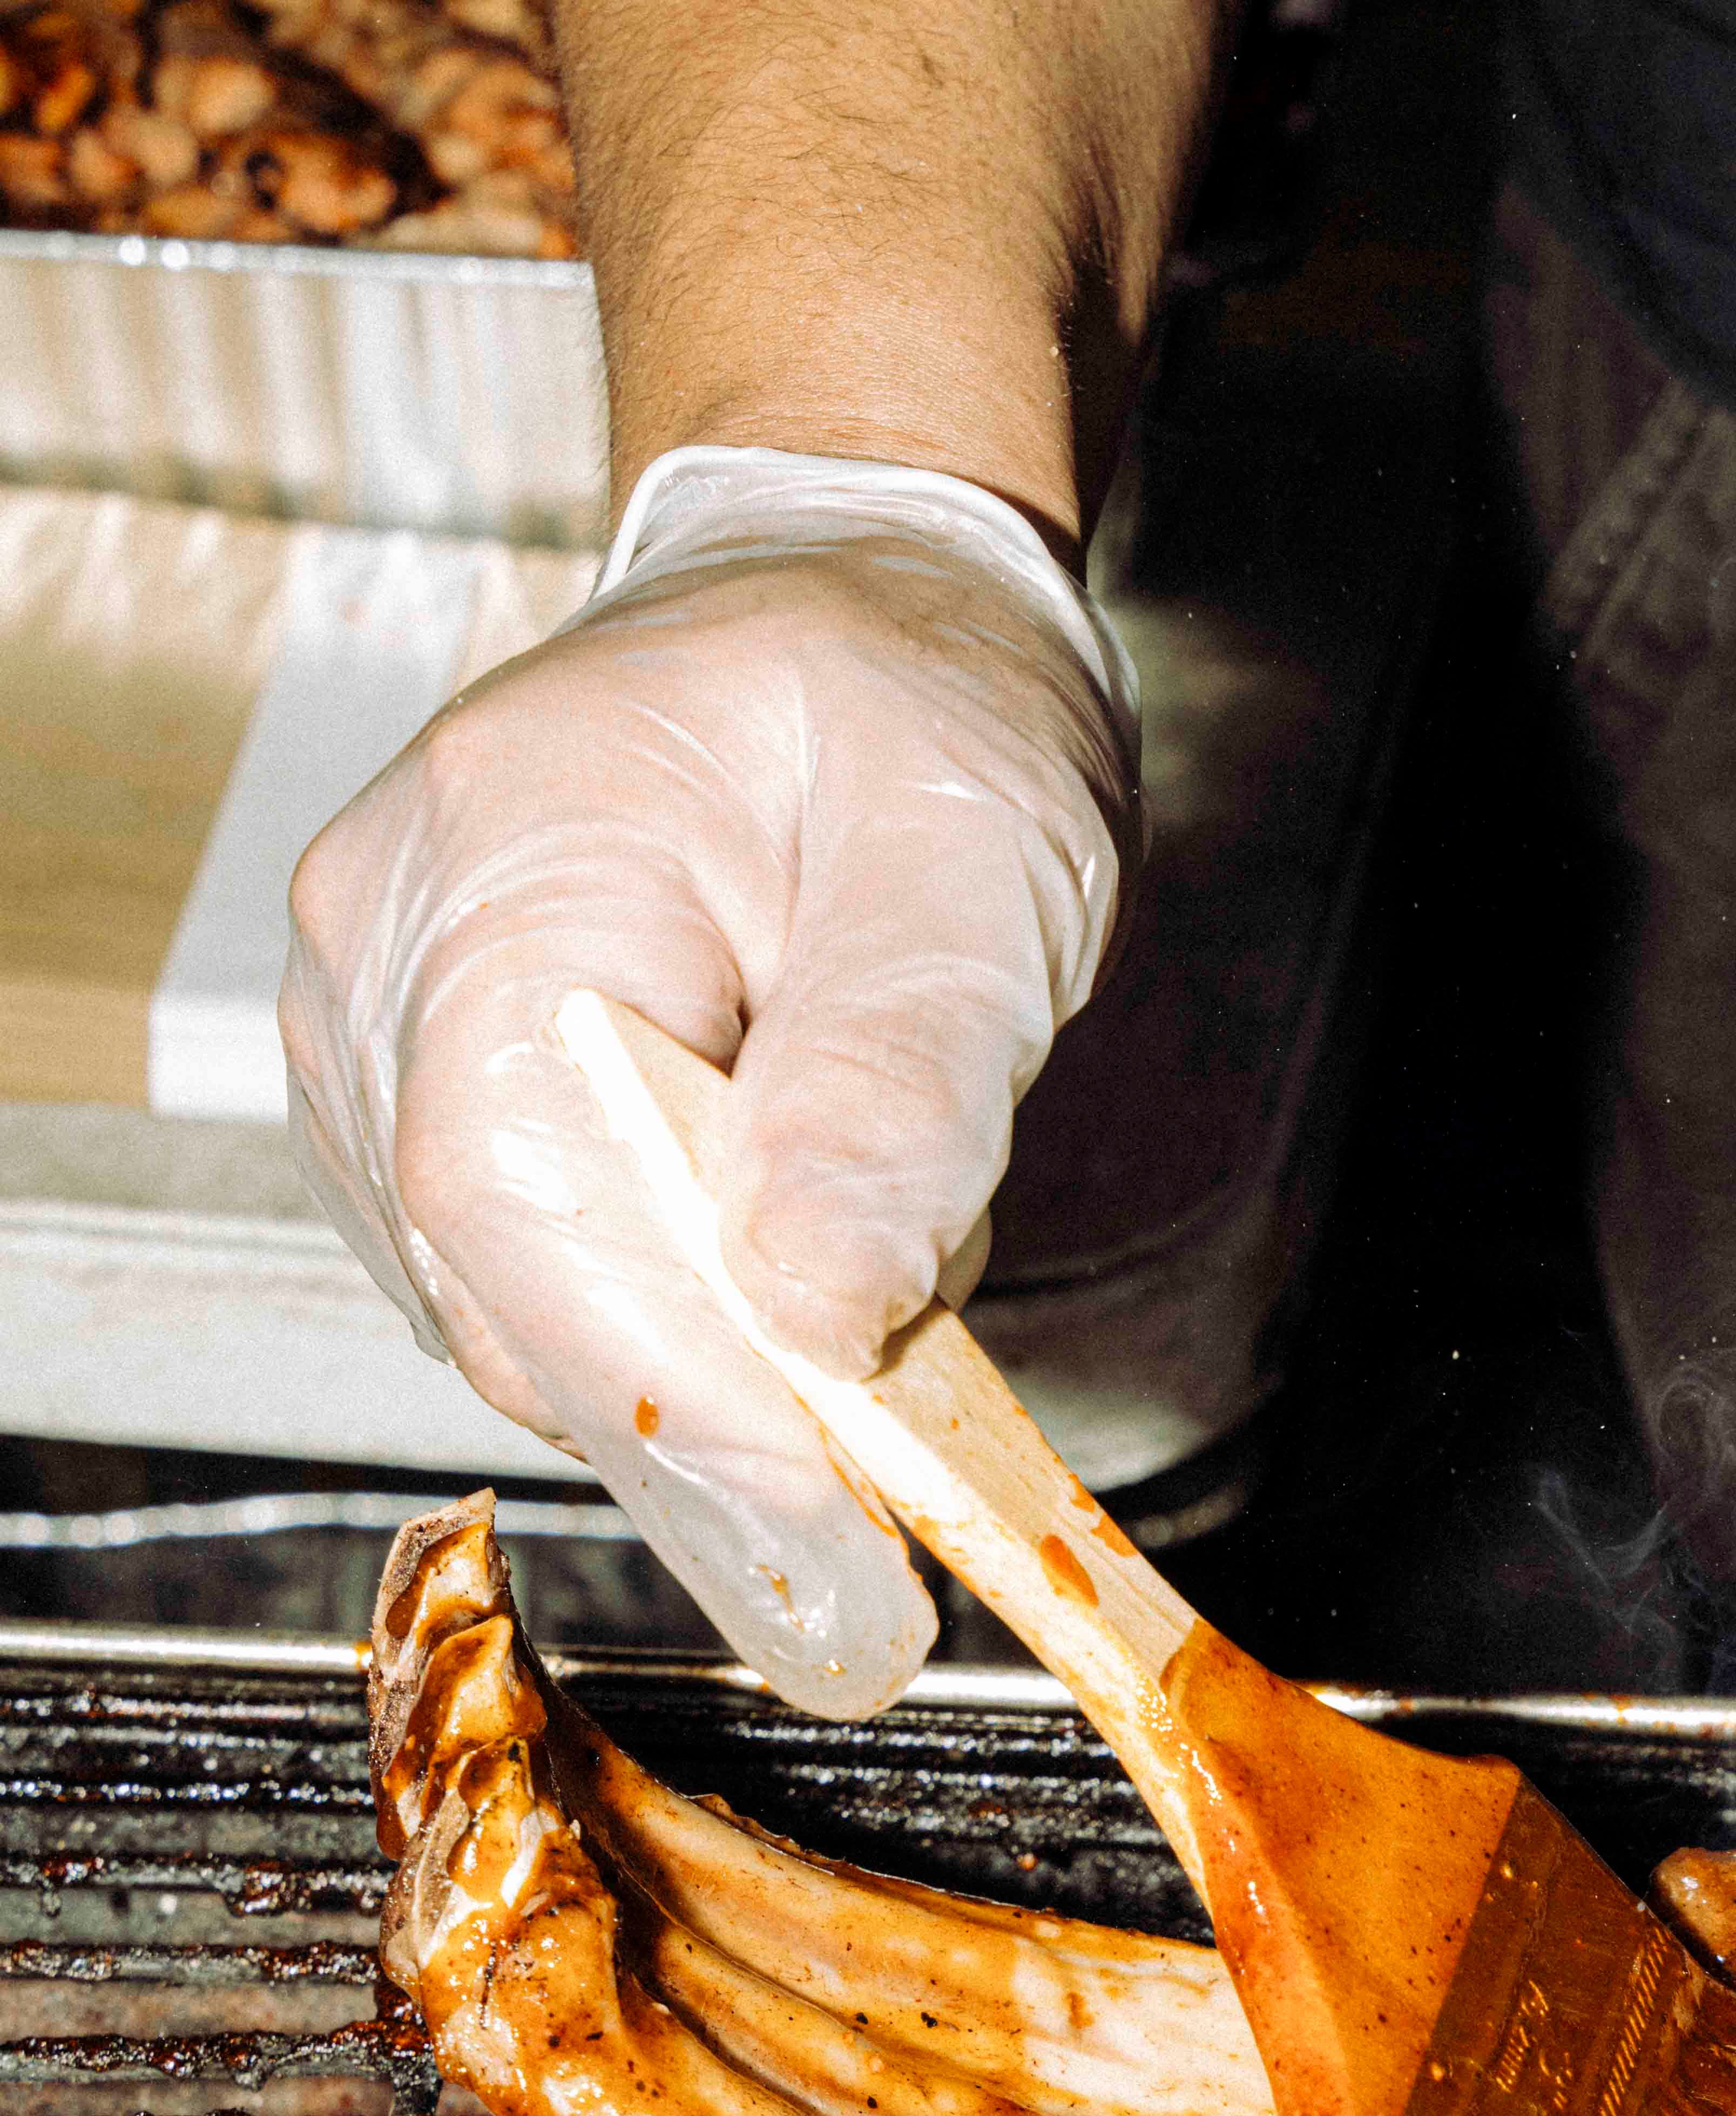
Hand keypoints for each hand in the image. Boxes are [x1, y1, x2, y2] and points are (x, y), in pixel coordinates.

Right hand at [280, 446, 1139, 1711]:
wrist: (848, 605)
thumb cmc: (914, 699)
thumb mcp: (978, 859)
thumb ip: (901, 1082)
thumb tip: (822, 1307)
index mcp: (508, 855)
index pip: (523, 1195)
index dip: (672, 1381)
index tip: (830, 1510)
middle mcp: (385, 946)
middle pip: (501, 1275)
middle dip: (705, 1395)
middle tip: (894, 1453)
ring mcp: (377, 1024)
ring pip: (507, 1302)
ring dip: (689, 1357)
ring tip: (857, 1286)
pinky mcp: (420, 1094)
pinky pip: (520, 1273)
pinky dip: (658, 1315)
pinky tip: (770, 1260)